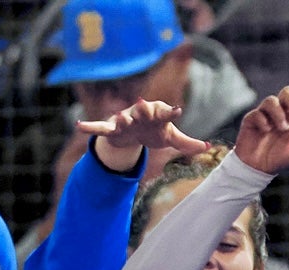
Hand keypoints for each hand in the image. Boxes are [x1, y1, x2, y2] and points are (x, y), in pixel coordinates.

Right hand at [78, 99, 208, 174]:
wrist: (133, 133)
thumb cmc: (154, 131)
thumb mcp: (170, 138)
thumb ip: (187, 143)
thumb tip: (209, 147)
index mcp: (156, 115)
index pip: (164, 113)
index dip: (170, 112)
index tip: (178, 110)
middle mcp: (139, 113)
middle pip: (142, 111)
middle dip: (143, 109)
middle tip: (143, 104)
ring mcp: (125, 120)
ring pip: (123, 118)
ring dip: (121, 118)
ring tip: (120, 118)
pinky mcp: (112, 128)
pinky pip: (100, 127)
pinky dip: (90, 127)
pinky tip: (79, 127)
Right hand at [232, 87, 288, 176]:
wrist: (257, 168)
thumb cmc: (279, 159)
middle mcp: (281, 113)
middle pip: (287, 92)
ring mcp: (265, 114)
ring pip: (271, 101)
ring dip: (279, 113)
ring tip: (283, 128)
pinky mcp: (251, 120)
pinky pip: (257, 113)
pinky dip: (263, 120)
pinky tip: (266, 130)